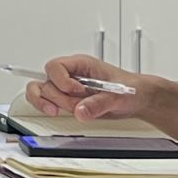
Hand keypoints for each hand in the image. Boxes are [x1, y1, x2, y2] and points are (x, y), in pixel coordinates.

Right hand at [24, 55, 150, 123]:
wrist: (137, 99)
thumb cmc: (130, 89)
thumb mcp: (118, 96)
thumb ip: (98, 104)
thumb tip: (80, 111)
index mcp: (81, 64)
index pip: (56, 66)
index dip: (62, 81)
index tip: (77, 92)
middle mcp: (70, 74)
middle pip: (45, 81)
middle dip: (58, 98)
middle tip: (75, 106)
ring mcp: (66, 88)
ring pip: (39, 90)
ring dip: (46, 103)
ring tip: (59, 111)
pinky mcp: (66, 100)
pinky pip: (45, 101)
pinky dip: (47, 107)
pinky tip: (58, 113)